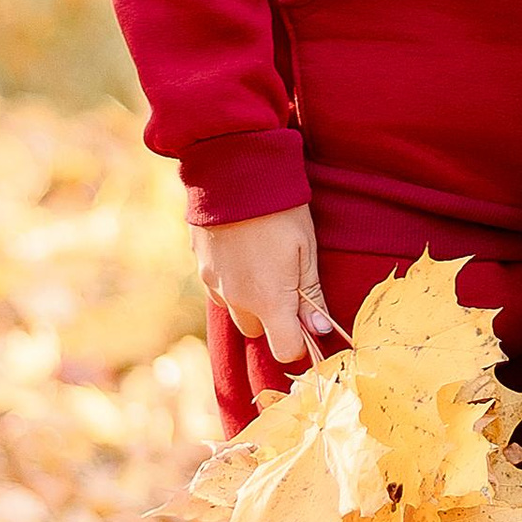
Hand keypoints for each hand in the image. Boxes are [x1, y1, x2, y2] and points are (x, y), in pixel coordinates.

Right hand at [196, 207, 335, 372]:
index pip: (284, 350)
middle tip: (289, 286)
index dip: (300, 343)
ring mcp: (214, 284)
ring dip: (251, 302)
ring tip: (266, 265)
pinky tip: (245, 255)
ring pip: (236, 311)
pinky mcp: (201, 266)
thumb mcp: (307, 250)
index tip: (310, 323)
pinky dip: (233, 284)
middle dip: (274, 319)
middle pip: (257, 332)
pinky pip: (219, 290)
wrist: (234, 171)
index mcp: (269, 300)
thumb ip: (312, 295)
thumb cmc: (279, 209)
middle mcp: (237, 300)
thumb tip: (320, 330)